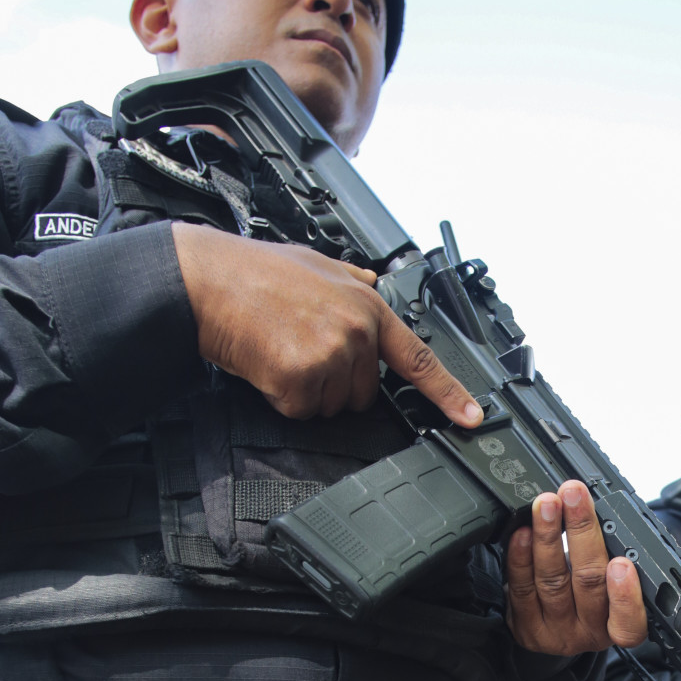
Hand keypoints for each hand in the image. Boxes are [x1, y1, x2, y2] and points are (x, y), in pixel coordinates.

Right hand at [172, 226, 483, 424]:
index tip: (472, 417)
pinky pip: (301, 410)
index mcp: (368, 307)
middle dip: (335, 383)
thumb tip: (370, 280)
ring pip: (332, 406)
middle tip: (301, 348)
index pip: (419, 358)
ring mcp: (331, 356)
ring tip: (281, 350)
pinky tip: (269, 364)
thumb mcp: (316, 263)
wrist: (209, 282)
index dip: (448, 392)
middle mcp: (357, 332)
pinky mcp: (301, 379)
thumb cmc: (255, 273)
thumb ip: (351, 280)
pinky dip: (282, 397)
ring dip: (307, 391)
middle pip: (364, 393)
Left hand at [506, 480, 647, 655]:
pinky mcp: (526, 628)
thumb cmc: (594, 596)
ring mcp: (556, 634)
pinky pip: (522, 590)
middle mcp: (589, 634)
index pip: (629, 622)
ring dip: (547, 536)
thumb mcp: (613, 584)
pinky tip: (522, 533)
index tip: (621, 564)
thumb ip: (611, 557)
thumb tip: (596, 512)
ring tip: (546, 505)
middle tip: (574, 497)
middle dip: (582, 532)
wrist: (559, 629)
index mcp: (620, 627)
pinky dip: (521, 558)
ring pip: (552, 581)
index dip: (626, 596)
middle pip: (588, 583)